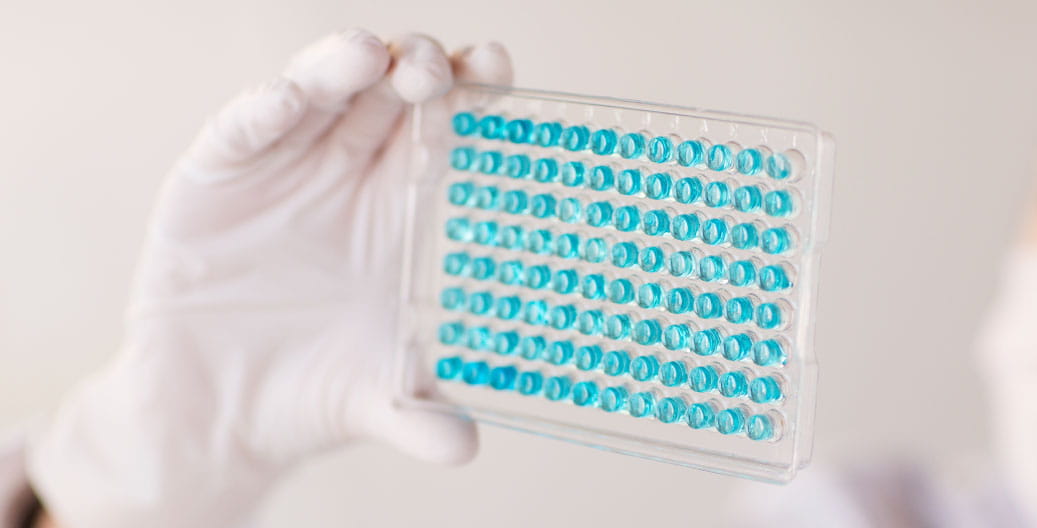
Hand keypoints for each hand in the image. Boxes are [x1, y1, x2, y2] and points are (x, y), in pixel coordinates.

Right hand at [27, 29, 511, 526]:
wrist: (222, 415)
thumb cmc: (318, 390)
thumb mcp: (376, 399)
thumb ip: (419, 416)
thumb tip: (463, 448)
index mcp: (407, 205)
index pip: (450, 128)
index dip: (475, 92)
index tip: (497, 69)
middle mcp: (353, 171)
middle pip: (393, 93)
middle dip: (417, 68)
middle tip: (433, 69)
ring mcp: (285, 166)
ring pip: (319, 92)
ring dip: (341, 66)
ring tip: (367, 55)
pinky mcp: (215, 179)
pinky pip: (240, 132)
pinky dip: (260, 112)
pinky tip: (283, 100)